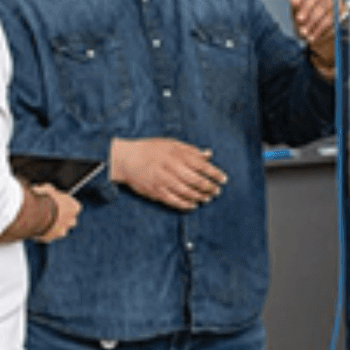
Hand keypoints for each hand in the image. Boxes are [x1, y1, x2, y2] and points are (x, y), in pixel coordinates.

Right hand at [34, 185, 80, 241]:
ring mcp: (61, 231)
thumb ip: (52, 191)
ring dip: (52, 226)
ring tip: (40, 219)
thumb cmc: (43, 199)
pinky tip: (35, 225)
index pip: (73, 206)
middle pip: (69, 220)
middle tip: (49, 212)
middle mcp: (71, 221)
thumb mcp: (48, 188)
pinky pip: (47, 235)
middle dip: (61, 217)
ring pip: (59, 230)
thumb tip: (46, 190)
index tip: (55, 202)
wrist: (34, 213)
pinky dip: (42, 232)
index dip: (64, 204)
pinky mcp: (50, 238)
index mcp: (74, 207)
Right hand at [111, 138, 226, 210]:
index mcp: (176, 154)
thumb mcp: (171, 144)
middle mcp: (171, 167)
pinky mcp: (156, 191)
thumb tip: (208, 154)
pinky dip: (186, 205)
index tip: (223, 179)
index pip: (201, 165)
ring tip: (207, 198)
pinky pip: (174, 201)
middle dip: (209, 187)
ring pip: (187, 192)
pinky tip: (193, 205)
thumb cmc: (150, 150)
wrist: (126, 159)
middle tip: (217, 191)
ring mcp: (163, 180)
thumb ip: (190, 150)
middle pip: (196, 180)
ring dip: (200, 197)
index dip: (214, 173)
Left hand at [291, 0, 338, 74]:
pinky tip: (314, 38)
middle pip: (322, 8)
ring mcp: (337, 10)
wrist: (315, 28)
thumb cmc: (304, 17)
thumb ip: (295, 5)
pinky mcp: (341, 21)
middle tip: (302, 32)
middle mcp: (329, 0)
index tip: (298, 19)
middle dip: (311, 21)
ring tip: (308, 38)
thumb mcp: (297, 12)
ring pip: (328, 19)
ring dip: (317, 30)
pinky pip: (333, 28)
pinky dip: (323, 34)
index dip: (305, 9)